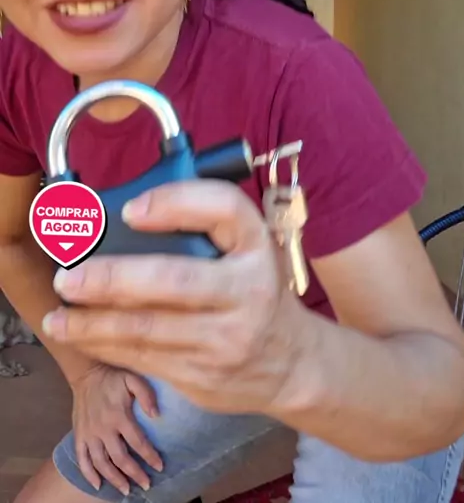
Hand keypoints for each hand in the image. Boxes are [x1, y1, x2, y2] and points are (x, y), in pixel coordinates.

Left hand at [43, 181, 311, 415]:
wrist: (291, 364)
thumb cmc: (258, 289)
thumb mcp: (251, 247)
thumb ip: (208, 223)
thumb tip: (131, 211)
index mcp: (258, 247)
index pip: (224, 209)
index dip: (176, 203)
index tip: (130, 210)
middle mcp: (248, 291)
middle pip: (173, 281)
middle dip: (112, 279)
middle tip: (68, 278)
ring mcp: (226, 340)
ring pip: (146, 329)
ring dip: (92, 323)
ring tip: (56, 316)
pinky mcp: (204, 376)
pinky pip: (143, 358)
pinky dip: (104, 345)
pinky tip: (78, 335)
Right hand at [70, 363, 162, 495]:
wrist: (87, 373)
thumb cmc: (113, 377)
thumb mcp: (133, 379)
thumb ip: (146, 395)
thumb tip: (157, 415)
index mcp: (119, 415)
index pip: (138, 442)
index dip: (150, 456)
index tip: (159, 466)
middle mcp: (103, 428)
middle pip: (120, 458)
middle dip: (134, 474)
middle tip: (146, 485)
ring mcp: (89, 434)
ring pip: (101, 463)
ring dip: (114, 479)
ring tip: (126, 490)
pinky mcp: (79, 435)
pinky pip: (82, 459)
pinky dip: (88, 474)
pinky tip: (97, 485)